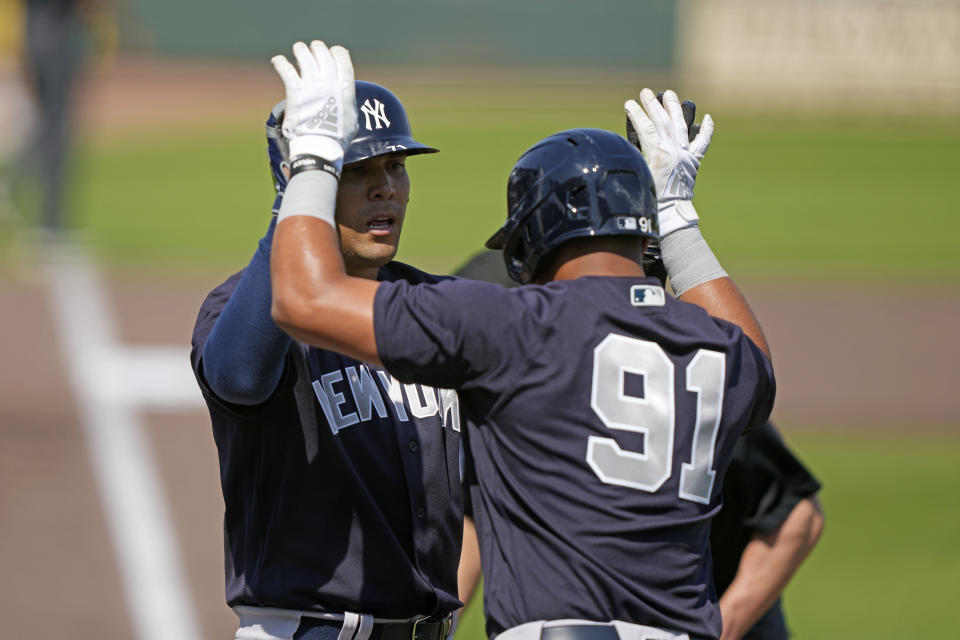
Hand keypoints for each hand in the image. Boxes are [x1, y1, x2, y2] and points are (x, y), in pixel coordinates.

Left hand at [271, 41, 357, 163]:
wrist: (319, 146)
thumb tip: (347, 98)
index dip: (339, 53)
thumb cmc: (338, 138)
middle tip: (315, 48)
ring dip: (301, 51)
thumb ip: (348, 104)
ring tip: (299, 49)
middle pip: (323, 56)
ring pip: (305, 58)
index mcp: (345, 89)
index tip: (335, 50)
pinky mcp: (295, 92)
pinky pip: (286, 70)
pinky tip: (278, 60)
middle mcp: (328, 83)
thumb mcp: (352, 119)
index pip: (343, 61)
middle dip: (318, 49)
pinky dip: (281, 63)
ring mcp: (311, 86)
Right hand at [624, 88, 713, 236]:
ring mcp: (686, 156)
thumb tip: (632, 143)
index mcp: (659, 155)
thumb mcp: (639, 176)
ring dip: (674, 108)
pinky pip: (703, 143)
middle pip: (663, 122)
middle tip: (645, 92)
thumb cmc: (650, 199)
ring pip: (681, 126)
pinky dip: (706, 130)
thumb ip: (637, 157)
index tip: (629, 103)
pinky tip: (707, 118)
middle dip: (652, 105)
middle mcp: (675, 152)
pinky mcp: (694, 162)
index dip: (637, 114)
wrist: (670, 214)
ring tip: (668, 94)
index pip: (646, 128)